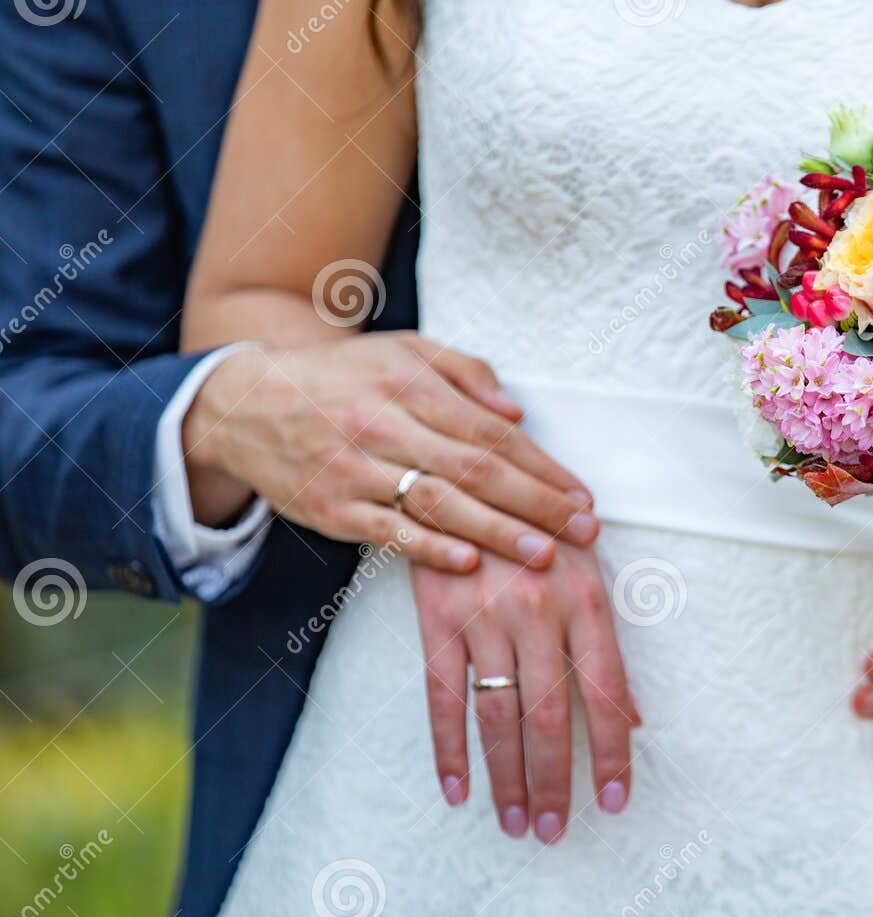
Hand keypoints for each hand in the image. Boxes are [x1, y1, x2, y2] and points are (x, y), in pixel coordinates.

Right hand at [182, 335, 598, 571]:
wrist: (244, 404)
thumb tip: (518, 415)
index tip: (582, 495)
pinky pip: (386, 532)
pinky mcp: (329, 509)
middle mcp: (383, 425)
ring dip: (496, 532)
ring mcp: (354, 470)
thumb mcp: (402, 352)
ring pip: (436, 503)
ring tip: (544, 555)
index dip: (541, 466)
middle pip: (474, 470)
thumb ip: (465, 373)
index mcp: (408, 384)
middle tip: (584, 530)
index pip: (490, 432)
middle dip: (536, 503)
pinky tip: (469, 564)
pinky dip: (428, 548)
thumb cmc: (343, 378)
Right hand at [413, 546, 640, 842]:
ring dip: (506, 777)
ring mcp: (485, 615)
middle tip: (554, 831)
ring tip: (516, 823)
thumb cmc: (539, 527)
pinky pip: (442, 695)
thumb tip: (636, 717)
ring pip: (498, 714)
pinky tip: (457, 789)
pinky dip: (448, 748)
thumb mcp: (586, 569)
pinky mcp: (437, 617)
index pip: (608, 691)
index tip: (615, 801)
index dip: (613, 752)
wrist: (466, 475)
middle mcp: (539, 610)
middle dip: (555, 781)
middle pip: (551, 714)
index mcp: (587, 599)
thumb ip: (606, 643)